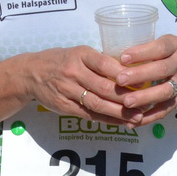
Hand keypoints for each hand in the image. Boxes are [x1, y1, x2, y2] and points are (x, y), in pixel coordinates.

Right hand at [17, 45, 143, 124]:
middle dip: (127, 97)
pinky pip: (89, 114)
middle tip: (146, 103)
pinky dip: (107, 120)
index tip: (143, 82)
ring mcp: (67, 90)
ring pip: (98, 104)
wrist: (30, 74)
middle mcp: (74, 72)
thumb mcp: (78, 53)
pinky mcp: (64, 106)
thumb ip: (100, 61)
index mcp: (81, 55)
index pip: (106, 64)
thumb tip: (132, 71)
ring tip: (137, 117)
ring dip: (120, 112)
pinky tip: (121, 123)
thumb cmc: (61, 61)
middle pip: (104, 87)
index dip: (125, 75)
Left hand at [112, 36, 176, 124]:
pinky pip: (165, 109)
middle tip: (120, 80)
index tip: (123, 57)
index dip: (142, 53)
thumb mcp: (167, 44)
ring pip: (164, 92)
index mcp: (174, 46)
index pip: (160, 48)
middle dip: (140, 75)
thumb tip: (113, 56)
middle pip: (162, 70)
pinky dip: (149, 117)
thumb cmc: (175, 54)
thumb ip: (147, 49)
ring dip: (145, 98)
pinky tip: (132, 122)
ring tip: (127, 102)